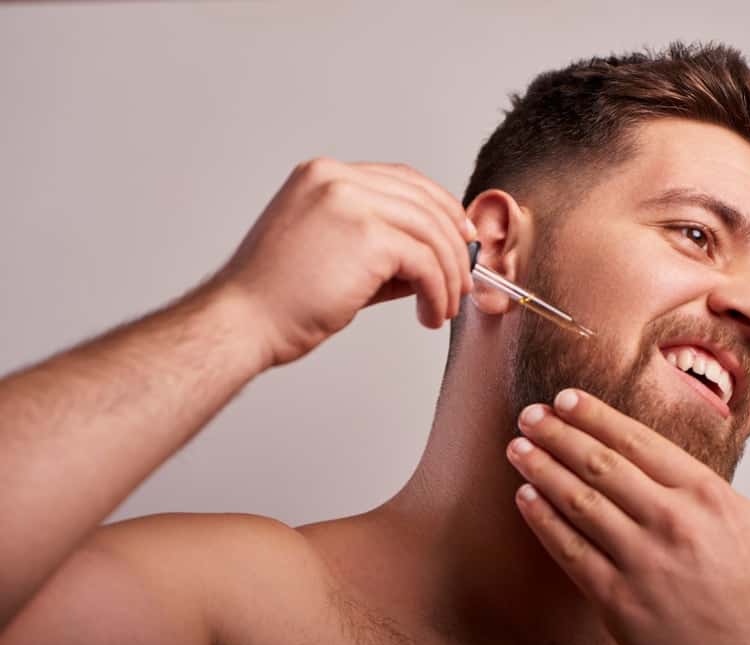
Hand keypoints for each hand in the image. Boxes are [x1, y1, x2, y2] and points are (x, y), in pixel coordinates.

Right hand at [214, 158, 475, 365]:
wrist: (242, 322)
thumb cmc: (277, 298)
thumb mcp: (333, 255)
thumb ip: (382, 247)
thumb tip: (436, 259)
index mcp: (323, 175)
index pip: (402, 180)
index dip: (440, 208)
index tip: (460, 238)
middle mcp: (337, 178)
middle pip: (424, 201)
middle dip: (454, 243)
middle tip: (465, 279)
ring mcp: (351, 203)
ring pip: (431, 232)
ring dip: (448, 275)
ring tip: (444, 306)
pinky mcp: (366, 237)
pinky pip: (425, 262)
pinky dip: (437, 290)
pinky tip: (431, 313)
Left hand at [507, 389, 749, 644]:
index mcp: (705, 494)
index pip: (638, 441)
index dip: (596, 416)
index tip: (566, 399)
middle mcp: (669, 520)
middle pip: (600, 464)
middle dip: (558, 434)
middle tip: (530, 414)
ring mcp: (641, 559)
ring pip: (579, 502)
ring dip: (542, 469)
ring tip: (517, 447)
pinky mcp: (618, 598)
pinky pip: (570, 551)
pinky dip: (543, 521)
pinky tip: (525, 498)